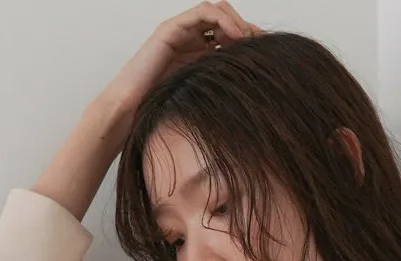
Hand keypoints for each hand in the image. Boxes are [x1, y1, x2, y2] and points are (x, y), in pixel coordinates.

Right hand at [100, 3, 262, 124]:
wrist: (132, 110)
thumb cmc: (162, 110)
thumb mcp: (204, 98)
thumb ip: (221, 87)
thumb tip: (252, 91)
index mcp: (198, 54)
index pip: (229, 36)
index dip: (249, 41)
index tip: (268, 54)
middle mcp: (190, 39)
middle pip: (226, 20)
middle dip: (246, 28)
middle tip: (263, 44)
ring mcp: (180, 31)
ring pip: (216, 11)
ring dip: (237, 21)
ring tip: (250, 39)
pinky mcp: (171, 28)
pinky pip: (203, 12)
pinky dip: (223, 19)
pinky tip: (236, 35)